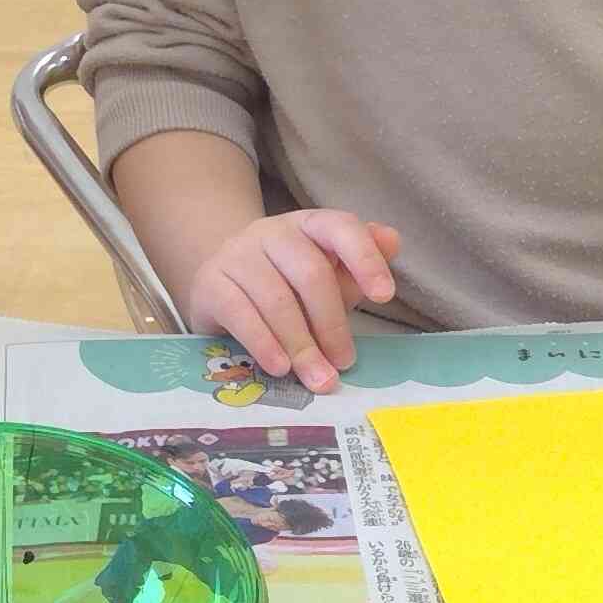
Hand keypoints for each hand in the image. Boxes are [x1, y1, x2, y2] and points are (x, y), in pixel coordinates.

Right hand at [182, 210, 401, 394]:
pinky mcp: (210, 283)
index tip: (385, 296)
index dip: (365, 259)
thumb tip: (393, 240)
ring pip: (276, 298)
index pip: (341, 228)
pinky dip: (264, 344)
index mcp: (308, 225)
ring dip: (301, 345)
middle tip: (344, 363)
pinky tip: (280, 368)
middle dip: (332, 323)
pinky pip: (240, 314)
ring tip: (318, 378)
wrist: (219, 279)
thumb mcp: (327, 274)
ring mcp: (237, 255)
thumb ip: (357, 266)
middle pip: (310, 273)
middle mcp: (271, 232)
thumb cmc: (286, 282)